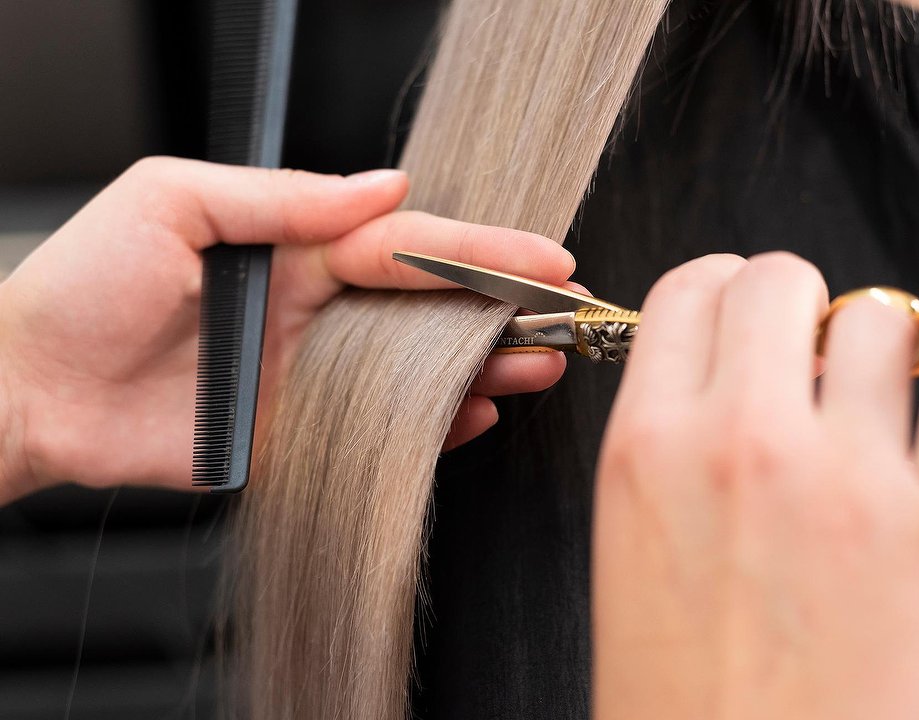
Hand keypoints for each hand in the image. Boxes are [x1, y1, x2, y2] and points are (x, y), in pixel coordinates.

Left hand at [0, 157, 574, 502]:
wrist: (23, 390)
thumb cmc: (82, 286)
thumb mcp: (176, 202)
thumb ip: (285, 198)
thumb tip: (382, 187)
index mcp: (294, 250)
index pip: (408, 246)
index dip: (479, 250)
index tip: (540, 257)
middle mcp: (313, 310)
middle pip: (429, 308)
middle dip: (501, 310)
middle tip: (561, 318)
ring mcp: (310, 373)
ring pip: (416, 368)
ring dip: (480, 367)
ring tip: (536, 368)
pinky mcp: (295, 434)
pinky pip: (378, 431)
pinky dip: (430, 428)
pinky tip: (472, 418)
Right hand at [592, 252, 918, 719]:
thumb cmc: (684, 690)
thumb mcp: (630, 540)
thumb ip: (672, 435)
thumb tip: (734, 361)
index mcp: (649, 448)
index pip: (690, 290)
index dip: (720, 289)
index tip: (740, 308)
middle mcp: (743, 445)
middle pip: (777, 280)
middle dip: (790, 301)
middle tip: (803, 348)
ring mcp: (851, 480)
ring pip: (872, 316)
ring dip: (869, 336)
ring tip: (872, 384)